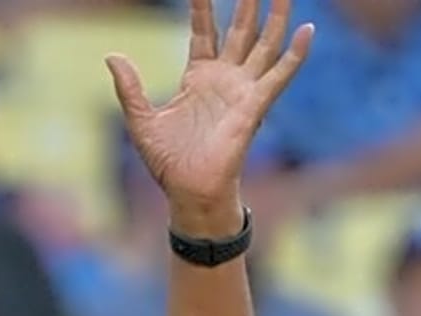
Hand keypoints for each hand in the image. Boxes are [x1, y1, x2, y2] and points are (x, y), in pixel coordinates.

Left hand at [106, 0, 312, 233]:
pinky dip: (295, 54)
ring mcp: (242, 90)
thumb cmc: (168, 162)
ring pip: (264, 43)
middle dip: (246, 2)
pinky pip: (279, 75)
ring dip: (275, 16)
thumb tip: (113, 56)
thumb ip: (130, 87)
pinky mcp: (255, 105)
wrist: (188, 192)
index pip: (204, 30)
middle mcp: (224, 78)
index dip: (203, 5)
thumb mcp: (141, 120)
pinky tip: (308, 30)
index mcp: (197, 77)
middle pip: (239, 29)